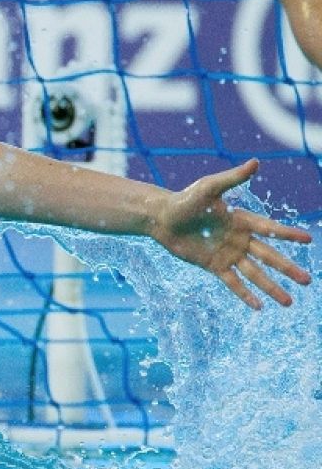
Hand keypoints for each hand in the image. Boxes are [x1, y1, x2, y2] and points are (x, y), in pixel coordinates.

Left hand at [149, 159, 312, 308]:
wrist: (160, 218)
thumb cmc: (184, 199)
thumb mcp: (209, 187)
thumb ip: (233, 178)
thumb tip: (256, 162)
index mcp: (241, 221)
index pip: (270, 229)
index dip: (289, 234)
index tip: (309, 240)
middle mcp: (239, 239)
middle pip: (269, 256)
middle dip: (288, 268)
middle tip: (307, 280)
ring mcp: (227, 254)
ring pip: (255, 274)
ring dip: (272, 287)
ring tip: (289, 302)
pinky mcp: (213, 265)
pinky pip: (232, 282)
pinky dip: (245, 294)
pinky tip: (259, 307)